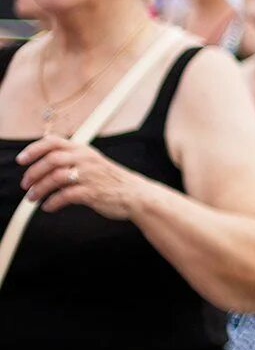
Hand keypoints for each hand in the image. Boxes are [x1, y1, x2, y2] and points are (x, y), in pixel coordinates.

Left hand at [18, 135, 151, 217]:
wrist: (137, 195)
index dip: (33, 149)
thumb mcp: (94, 162)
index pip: (53, 142)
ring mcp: (89, 176)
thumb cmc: (114, 181)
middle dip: (33, 173)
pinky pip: (64, 196)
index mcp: (85, 150)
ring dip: (39, 189)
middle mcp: (86, 160)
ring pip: (54, 178)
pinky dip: (52, 202)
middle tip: (26, 184)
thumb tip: (46, 165)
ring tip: (33, 198)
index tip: (21, 160)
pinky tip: (48, 207)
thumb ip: (74, 160)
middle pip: (50, 160)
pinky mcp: (92, 193)